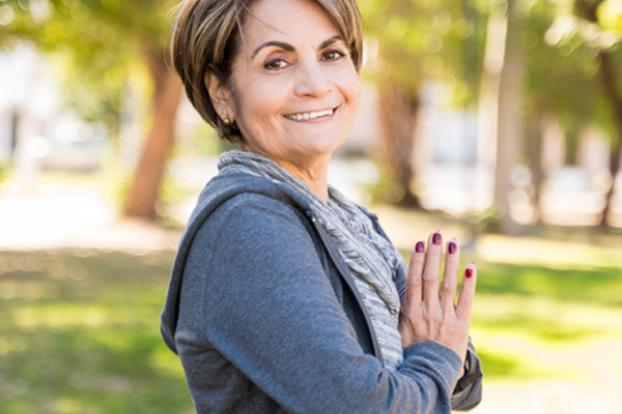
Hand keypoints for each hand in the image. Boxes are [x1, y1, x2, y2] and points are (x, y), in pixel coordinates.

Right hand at [398, 232, 476, 366]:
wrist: (428, 376)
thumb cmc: (410, 353)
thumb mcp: (398, 331)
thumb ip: (400, 310)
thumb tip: (397, 289)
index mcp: (410, 312)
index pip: (414, 279)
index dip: (417, 259)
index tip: (420, 242)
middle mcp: (427, 311)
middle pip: (430, 276)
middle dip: (433, 253)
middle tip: (436, 234)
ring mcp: (445, 317)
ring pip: (447, 284)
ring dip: (450, 261)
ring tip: (452, 243)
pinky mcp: (461, 325)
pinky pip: (466, 300)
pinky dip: (469, 283)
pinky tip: (471, 267)